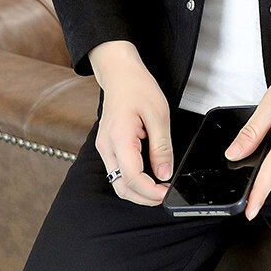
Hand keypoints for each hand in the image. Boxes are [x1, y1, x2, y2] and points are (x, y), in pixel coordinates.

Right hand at [89, 40, 173, 206]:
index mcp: (119, 138)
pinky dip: (132, 179)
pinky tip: (148, 174)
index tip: (166, 192)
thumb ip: (162, 147)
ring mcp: (104, 147)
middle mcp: (106, 147)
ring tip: (159, 185)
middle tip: (165, 194)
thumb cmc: (138, 87)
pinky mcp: (107, 146)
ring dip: (138, 190)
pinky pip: (117, 171)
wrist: (120, 73)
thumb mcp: (159, 114)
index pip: (132, 178)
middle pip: (122, 187)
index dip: (150, 191)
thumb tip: (165, 173)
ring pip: (118, 182)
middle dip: (144, 197)